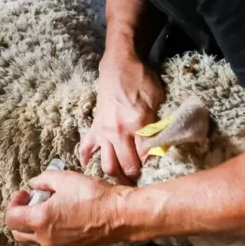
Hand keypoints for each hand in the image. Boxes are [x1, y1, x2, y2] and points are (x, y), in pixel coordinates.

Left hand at [5, 171, 128, 245]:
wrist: (119, 215)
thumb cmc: (93, 196)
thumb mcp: (64, 178)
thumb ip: (42, 180)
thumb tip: (33, 184)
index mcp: (40, 220)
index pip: (11, 218)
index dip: (14, 203)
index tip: (25, 193)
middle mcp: (45, 238)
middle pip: (18, 233)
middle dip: (19, 216)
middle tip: (32, 200)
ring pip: (34, 238)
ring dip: (33, 223)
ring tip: (49, 206)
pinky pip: (50, 241)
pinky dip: (48, 230)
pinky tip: (62, 215)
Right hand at [79, 50, 163, 181]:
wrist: (119, 64)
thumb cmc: (141, 80)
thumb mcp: (157, 100)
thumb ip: (157, 125)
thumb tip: (158, 147)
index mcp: (137, 125)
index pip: (144, 158)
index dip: (151, 168)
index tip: (156, 172)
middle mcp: (118, 132)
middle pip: (124, 166)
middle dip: (134, 177)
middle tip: (141, 181)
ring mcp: (103, 131)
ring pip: (106, 164)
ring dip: (115, 175)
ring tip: (123, 180)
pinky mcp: (94, 127)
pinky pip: (86, 148)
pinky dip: (87, 160)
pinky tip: (91, 167)